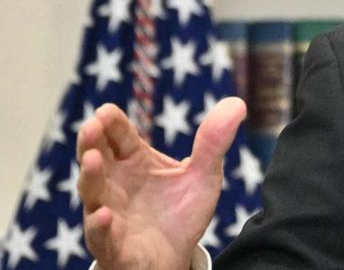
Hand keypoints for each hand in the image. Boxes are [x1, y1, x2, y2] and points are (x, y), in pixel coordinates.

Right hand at [76, 99, 245, 269]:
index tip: (106, 110)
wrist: (175, 256)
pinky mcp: (111, 244)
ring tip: (92, 159)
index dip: (112, 123)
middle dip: (91, 142)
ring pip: (93, 193)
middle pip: (97, 158)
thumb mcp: (203, 175)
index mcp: (134, 161)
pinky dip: (99, 225)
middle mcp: (114, 184)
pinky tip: (104, 215)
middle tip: (90, 126)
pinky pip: (101, 235)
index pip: (120, 137)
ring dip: (90, 176)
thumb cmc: (180, 212)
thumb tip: (238, 103)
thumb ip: (213, 142)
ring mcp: (109, 213)